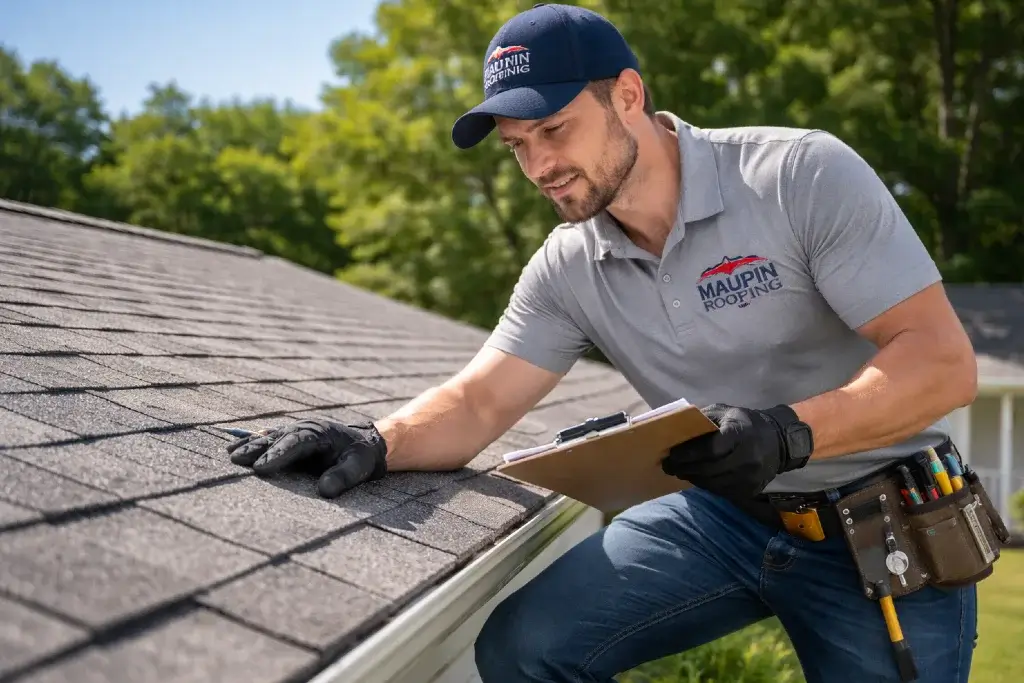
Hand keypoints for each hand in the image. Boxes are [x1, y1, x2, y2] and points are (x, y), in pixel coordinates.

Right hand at [225, 418, 387, 497]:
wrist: (364, 443)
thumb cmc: (361, 456)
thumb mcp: (359, 466)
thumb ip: (343, 477)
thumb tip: (324, 491)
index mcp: (319, 433)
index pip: (295, 443)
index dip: (278, 454)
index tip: (261, 468)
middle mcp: (303, 428)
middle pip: (276, 438)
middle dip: (256, 449)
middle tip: (236, 461)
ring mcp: (294, 431)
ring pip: (268, 437)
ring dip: (249, 445)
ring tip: (230, 455)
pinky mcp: (288, 438)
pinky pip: (267, 438)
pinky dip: (250, 442)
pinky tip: (232, 449)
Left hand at [661, 403, 813, 499]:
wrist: (778, 442)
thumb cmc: (744, 423)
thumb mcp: (725, 412)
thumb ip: (702, 419)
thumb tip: (674, 429)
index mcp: (740, 433)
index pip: (711, 448)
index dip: (689, 453)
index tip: (671, 454)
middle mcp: (748, 457)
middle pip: (709, 469)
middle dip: (684, 468)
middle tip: (668, 466)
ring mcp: (750, 477)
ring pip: (713, 483)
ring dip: (692, 478)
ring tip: (679, 472)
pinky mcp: (750, 490)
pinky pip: (721, 491)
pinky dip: (705, 485)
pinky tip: (697, 477)